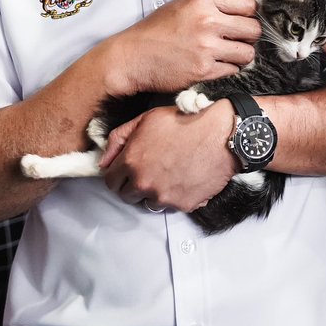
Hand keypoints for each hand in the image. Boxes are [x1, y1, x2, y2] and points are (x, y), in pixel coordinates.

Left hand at [100, 99, 236, 212]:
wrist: (222, 133)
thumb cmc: (185, 121)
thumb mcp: (146, 119)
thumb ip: (119, 139)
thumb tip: (104, 160)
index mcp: (131, 162)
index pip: (110, 182)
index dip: (118, 175)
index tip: (127, 171)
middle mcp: (144, 183)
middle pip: (127, 196)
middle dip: (134, 186)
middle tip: (149, 171)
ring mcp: (164, 197)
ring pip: (149, 203)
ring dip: (155, 193)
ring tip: (169, 174)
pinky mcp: (183, 205)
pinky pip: (172, 206)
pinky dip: (176, 196)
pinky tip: (184, 178)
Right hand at [107, 0, 259, 96]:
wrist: (133, 56)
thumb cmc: (154, 31)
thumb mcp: (182, 5)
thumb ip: (210, 4)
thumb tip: (238, 11)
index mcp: (203, 1)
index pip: (248, 5)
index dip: (252, 14)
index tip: (248, 20)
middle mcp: (207, 22)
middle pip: (253, 29)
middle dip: (250, 36)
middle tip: (240, 40)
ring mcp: (207, 47)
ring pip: (247, 53)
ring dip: (242, 55)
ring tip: (229, 54)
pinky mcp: (204, 70)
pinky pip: (233, 70)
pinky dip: (228, 69)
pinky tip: (216, 64)